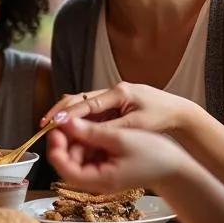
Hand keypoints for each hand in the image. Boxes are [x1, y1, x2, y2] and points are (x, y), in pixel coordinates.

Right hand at [42, 83, 191, 134]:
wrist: (179, 113)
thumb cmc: (161, 118)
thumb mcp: (135, 127)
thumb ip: (107, 128)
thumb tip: (82, 131)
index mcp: (118, 92)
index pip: (85, 103)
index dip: (66, 114)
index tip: (50, 123)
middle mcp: (112, 90)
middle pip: (78, 98)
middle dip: (60, 111)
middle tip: (44, 124)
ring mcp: (112, 96)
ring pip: (82, 103)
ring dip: (67, 115)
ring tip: (52, 128)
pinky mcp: (113, 103)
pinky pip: (91, 110)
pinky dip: (79, 118)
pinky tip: (69, 128)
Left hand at [47, 117, 193, 193]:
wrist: (175, 168)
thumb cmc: (154, 156)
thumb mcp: (120, 138)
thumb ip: (91, 132)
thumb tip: (65, 121)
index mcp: (98, 179)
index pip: (64, 166)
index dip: (56, 145)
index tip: (57, 126)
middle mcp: (95, 181)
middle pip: (66, 160)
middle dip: (66, 139)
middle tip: (70, 118)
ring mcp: (99, 175)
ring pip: (76, 155)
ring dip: (77, 138)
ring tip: (84, 120)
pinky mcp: (104, 167)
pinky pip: (88, 154)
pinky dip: (87, 140)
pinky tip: (94, 127)